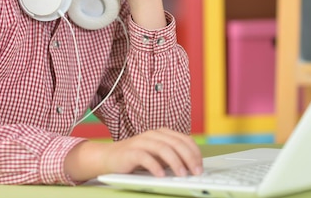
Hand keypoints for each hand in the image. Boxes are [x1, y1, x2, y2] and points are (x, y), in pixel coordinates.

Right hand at [64, 128, 202, 181]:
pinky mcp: (131, 152)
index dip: (195, 153)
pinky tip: (161, 175)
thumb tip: (192, 167)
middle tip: (196, 172)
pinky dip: (155, 166)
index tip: (201, 166)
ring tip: (182, 175)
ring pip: (163, 148)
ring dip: (175, 162)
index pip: (185, 139)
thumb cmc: (136, 158)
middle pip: (176, 143)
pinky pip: (145, 157)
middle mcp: (154, 135)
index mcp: (163, 134)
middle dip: (189, 158)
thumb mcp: (158, 156)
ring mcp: (142, 142)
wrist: (109, 157)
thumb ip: (172, 157)